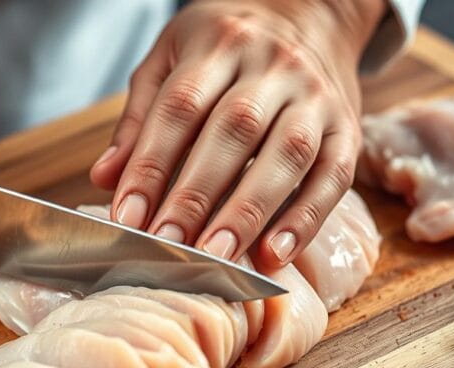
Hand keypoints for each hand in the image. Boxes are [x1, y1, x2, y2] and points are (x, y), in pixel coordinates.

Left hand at [90, 0, 384, 267]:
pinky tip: (275, 255)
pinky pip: (334, 177)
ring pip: (287, 154)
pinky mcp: (348, 128)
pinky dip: (306, 220)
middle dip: (197, 194)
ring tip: (217, 258)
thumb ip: (139, 120)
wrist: (310, 16)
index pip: (179, 107)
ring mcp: (316, 96)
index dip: (150, 164)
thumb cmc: (225, 50)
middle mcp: (273, 65)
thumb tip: (104, 178)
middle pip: (234, 131)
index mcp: (219, 43)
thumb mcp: (170, 61)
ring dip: (250, 211)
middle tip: (168, 245)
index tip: (127, 216)